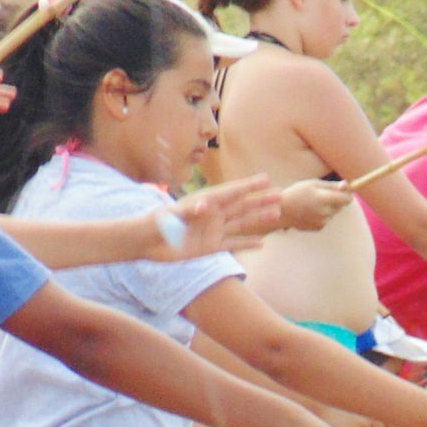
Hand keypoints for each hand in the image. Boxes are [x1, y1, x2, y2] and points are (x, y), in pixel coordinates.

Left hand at [143, 175, 281, 260]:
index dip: (248, 185)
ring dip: (259, 219)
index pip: (230, 192)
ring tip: (277, 214)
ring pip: (241, 223)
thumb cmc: (155, 224)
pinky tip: (262, 242)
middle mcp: (213, 214)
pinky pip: (232, 244)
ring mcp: (213, 230)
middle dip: (260, 200)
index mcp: (205, 201)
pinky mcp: (209, 247)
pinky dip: (247, 243)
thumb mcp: (170, 215)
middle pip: (241, 205)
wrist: (146, 242)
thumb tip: (205, 208)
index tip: (266, 179)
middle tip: (281, 195)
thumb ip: (187, 211)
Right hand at [279, 178, 354, 231]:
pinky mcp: (319, 228)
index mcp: (325, 199)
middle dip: (336, 200)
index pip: (347, 199)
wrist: (282, 211)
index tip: (342, 190)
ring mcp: (323, 222)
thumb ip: (332, 186)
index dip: (347, 194)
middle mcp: (326, 212)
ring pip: (333, 212)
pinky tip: (309, 212)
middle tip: (320, 195)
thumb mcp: (314, 184)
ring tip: (312, 203)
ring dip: (327, 207)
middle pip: (341, 206)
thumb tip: (347, 186)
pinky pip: (326, 219)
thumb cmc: (297, 193)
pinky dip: (321, 215)